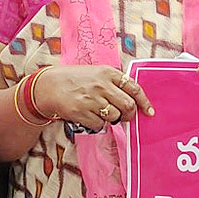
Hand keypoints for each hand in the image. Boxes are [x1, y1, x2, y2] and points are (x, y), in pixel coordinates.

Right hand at [33, 64, 153, 130]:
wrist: (48, 86)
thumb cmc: (76, 80)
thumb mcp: (97, 73)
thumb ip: (115, 83)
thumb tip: (134, 101)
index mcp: (108, 73)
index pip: (134, 88)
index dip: (144, 102)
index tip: (149, 111)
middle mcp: (101, 85)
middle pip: (128, 105)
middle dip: (130, 115)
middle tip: (125, 117)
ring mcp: (91, 99)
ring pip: (115, 116)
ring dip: (113, 119)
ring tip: (102, 113)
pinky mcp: (81, 112)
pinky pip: (100, 124)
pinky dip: (99, 124)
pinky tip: (90, 116)